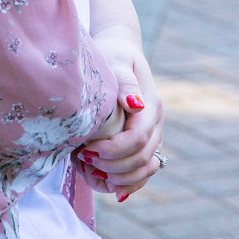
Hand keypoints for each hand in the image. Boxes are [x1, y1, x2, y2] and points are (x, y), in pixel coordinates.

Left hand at [74, 28, 164, 202]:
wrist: (120, 52)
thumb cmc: (114, 54)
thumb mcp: (117, 61)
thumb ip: (125, 82)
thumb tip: (134, 104)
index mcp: (151, 106)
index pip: (138, 139)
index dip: (113, 151)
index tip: (86, 150)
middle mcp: (156, 124)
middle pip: (142, 159)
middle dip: (112, 167)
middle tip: (83, 160)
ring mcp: (152, 135)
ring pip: (145, 169)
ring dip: (119, 178)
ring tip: (91, 172)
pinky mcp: (144, 142)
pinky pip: (143, 170)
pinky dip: (128, 183)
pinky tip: (109, 187)